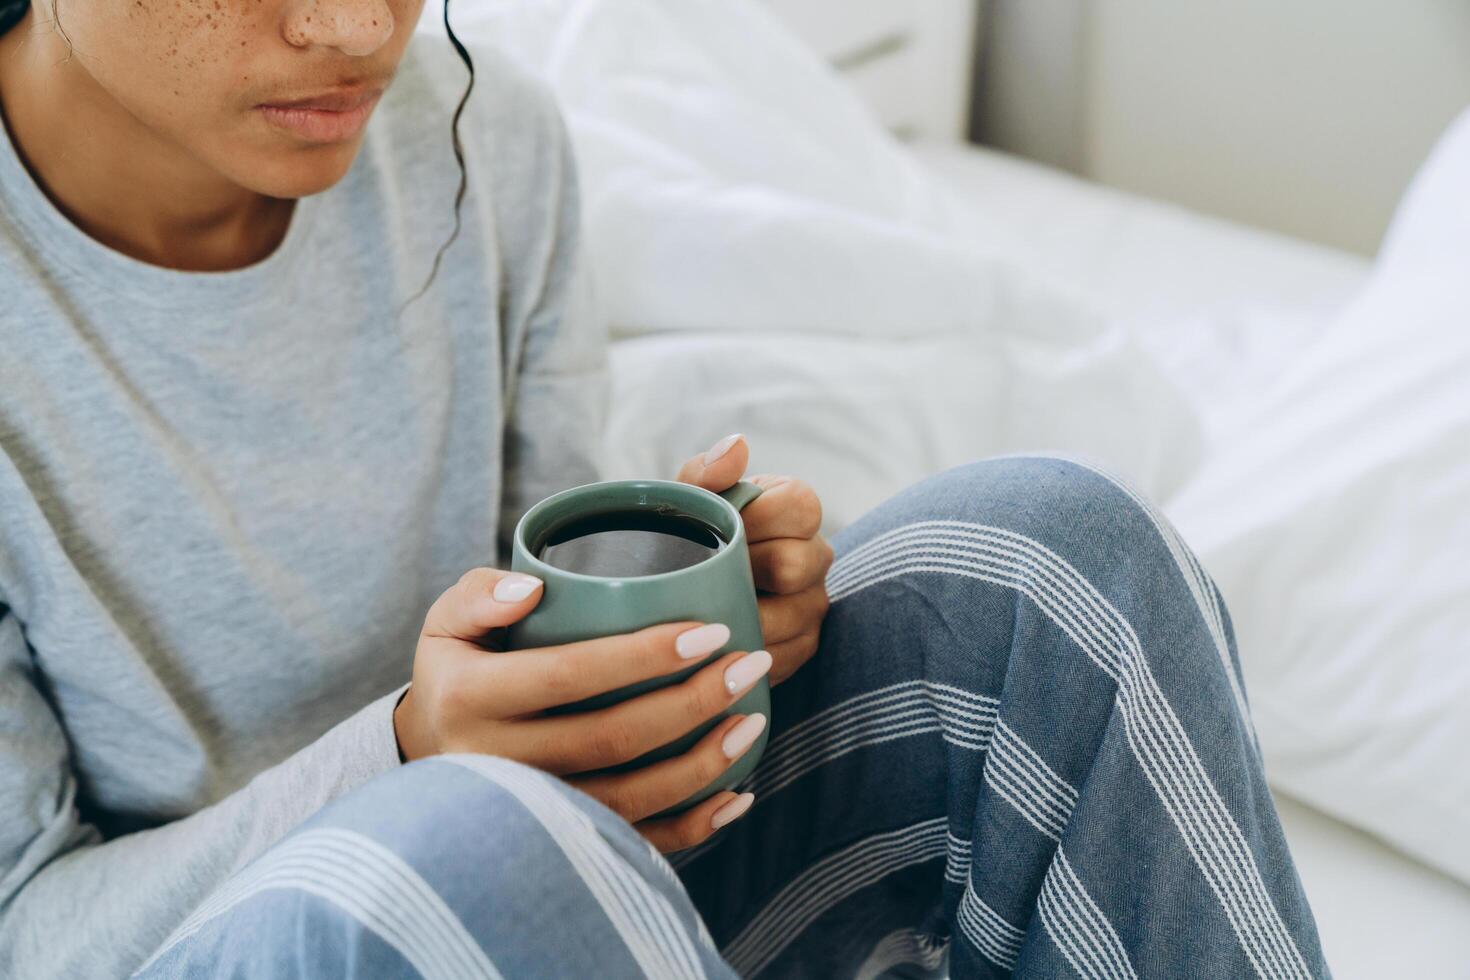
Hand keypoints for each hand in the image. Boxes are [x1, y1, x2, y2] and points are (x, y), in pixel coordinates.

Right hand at [394, 569, 769, 851]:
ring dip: (702, 765)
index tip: (711, 631)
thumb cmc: (456, 671)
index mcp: (470, 699)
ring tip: (752, 720)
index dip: (645, 656)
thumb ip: (479, 595)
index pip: (571, 674)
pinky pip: (631, 843)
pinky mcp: (555, 845)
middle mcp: (496, 765)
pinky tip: (737, 794)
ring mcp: (528, 814)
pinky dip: (692, 826)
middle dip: (692, 702)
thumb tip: (532, 589)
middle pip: (611, 738)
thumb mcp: (446, 623)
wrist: (428, 754)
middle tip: (749, 665)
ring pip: (628, 798)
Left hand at [676, 433, 832, 686]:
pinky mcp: (800, 648)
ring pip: (790, 616)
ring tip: (704, 611)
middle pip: (796, 564)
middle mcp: (814, 556)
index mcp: (795, 510)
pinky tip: (714, 644)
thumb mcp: (686, 502)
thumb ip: (706, 472)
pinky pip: (781, 656)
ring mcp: (811, 605)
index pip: (802, 506)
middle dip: (745, 570)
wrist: (669, 593)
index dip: (757, 518)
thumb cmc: (683, 537)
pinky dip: (742, 652)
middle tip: (705, 573)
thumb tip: (737, 446)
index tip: (720, 528)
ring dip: (740, 616)